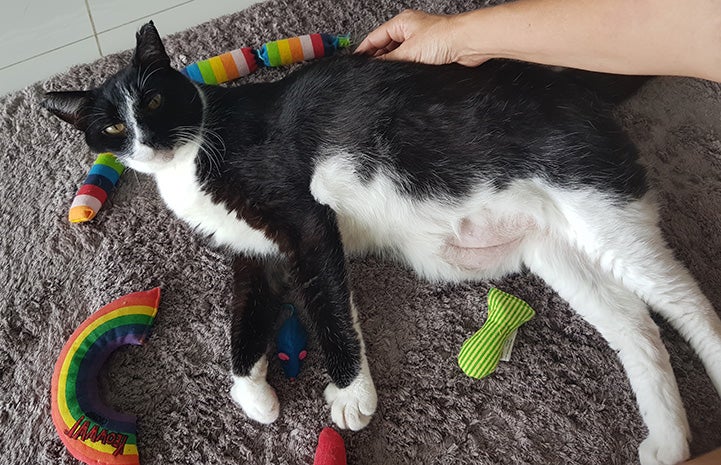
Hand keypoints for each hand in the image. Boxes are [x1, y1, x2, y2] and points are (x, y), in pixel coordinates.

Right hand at [355, 10, 474, 65]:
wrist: (469, 43)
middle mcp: (410, 30)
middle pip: (386, 46)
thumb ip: (389, 60)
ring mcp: (420, 42)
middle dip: (378, 59)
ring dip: (393, 65)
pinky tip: (403, 76)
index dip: (364, 51)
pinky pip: (411, 61)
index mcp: (401, 23)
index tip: (355, 63)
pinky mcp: (430, 53)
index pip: (375, 37)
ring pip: (399, 55)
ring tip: (387, 76)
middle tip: (370, 74)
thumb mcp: (409, 51)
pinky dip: (405, 68)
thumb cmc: (444, 37)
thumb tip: (374, 68)